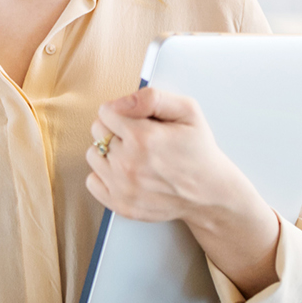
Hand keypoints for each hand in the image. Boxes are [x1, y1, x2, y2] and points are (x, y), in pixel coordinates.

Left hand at [87, 88, 282, 297]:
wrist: (210, 192)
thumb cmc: (199, 150)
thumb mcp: (187, 110)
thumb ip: (151, 97)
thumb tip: (120, 103)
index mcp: (142, 138)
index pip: (105, 112)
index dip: (121, 112)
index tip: (136, 120)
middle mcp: (128, 164)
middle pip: (97, 132)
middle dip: (114, 129)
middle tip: (137, 137)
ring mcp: (123, 187)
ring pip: (93, 155)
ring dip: (108, 152)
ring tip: (132, 155)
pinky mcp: (121, 205)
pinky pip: (92, 182)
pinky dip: (104, 176)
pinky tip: (125, 173)